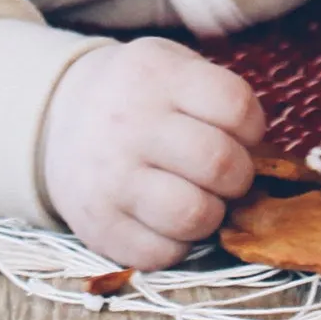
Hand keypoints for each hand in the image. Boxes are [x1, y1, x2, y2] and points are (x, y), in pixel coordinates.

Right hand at [41, 37, 263, 268]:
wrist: (61, 116)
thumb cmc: (140, 92)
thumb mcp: (172, 65)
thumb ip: (216, 94)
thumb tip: (259, 149)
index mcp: (159, 77)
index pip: (235, 105)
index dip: (253, 127)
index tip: (243, 134)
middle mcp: (131, 126)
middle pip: (218, 163)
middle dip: (240, 176)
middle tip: (228, 175)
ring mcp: (111, 179)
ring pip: (193, 215)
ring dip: (213, 214)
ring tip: (202, 199)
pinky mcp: (97, 226)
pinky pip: (161, 254)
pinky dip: (180, 245)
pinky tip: (172, 222)